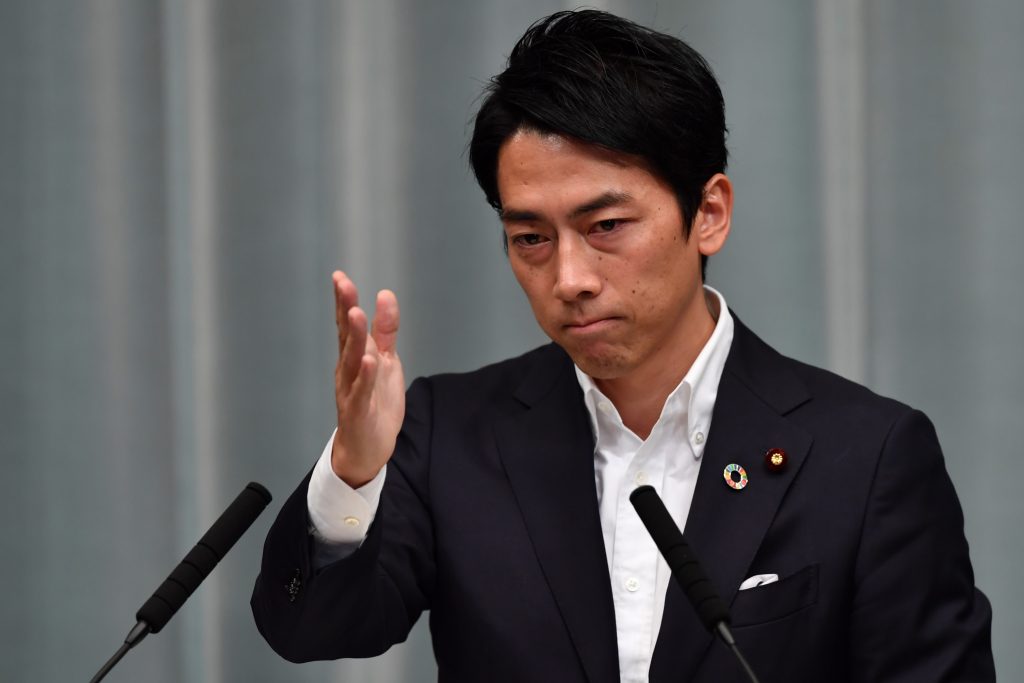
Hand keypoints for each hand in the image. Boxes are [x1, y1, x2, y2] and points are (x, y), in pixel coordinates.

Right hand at [330, 271, 405, 487]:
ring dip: (353, 337)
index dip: (344, 300)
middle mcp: (347, 370)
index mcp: (354, 356)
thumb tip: (385, 294)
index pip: (347, 324)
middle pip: (346, 336)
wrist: (368, 448)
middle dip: (344, 309)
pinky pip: (361, 391)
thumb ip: (385, 331)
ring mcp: (351, 390)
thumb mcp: (385, 361)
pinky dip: (364, 376)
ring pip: (352, 360)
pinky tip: (368, 361)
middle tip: (343, 284)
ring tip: (355, 313)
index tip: (340, 276)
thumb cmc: (374, 402)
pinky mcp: (359, 411)